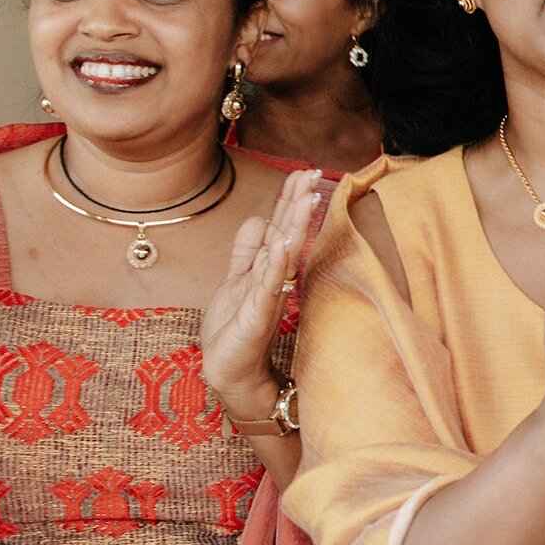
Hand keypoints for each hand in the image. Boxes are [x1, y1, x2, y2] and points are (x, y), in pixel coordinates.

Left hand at [199, 169, 317, 417]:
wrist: (230, 372)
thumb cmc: (234, 332)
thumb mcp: (236, 281)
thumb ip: (247, 251)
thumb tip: (258, 219)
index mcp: (266, 268)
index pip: (280, 226)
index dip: (290, 200)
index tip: (305, 172)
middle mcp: (272, 278)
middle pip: (286, 233)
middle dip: (298, 204)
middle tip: (313, 173)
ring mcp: (267, 295)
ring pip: (283, 254)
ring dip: (295, 226)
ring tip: (306, 198)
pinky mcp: (257, 315)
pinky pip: (268, 285)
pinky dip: (276, 264)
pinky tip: (282, 243)